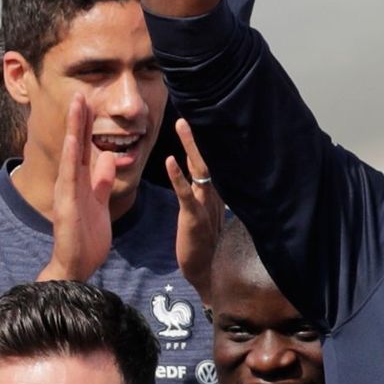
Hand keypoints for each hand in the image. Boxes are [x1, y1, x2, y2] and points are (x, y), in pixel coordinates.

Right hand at [40, 95, 115, 281]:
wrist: (76, 265)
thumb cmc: (87, 237)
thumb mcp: (101, 202)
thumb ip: (103, 180)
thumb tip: (109, 156)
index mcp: (81, 182)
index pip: (84, 148)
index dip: (86, 125)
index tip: (88, 102)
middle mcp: (71, 183)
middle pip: (75, 145)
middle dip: (78, 119)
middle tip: (80, 93)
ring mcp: (67, 192)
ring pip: (71, 154)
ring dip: (74, 129)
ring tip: (77, 105)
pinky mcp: (67, 205)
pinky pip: (70, 178)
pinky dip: (71, 158)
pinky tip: (72, 141)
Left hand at [164, 120, 222, 298]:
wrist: (207, 273)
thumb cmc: (202, 244)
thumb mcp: (202, 212)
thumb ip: (200, 189)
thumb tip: (197, 169)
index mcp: (214, 192)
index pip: (210, 159)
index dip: (203, 138)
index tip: (197, 115)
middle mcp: (213, 194)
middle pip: (208, 157)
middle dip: (198, 134)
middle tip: (188, 110)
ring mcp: (205, 204)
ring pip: (199, 169)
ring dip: (190, 145)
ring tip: (182, 124)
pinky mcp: (194, 217)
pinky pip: (185, 193)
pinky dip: (177, 176)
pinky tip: (169, 160)